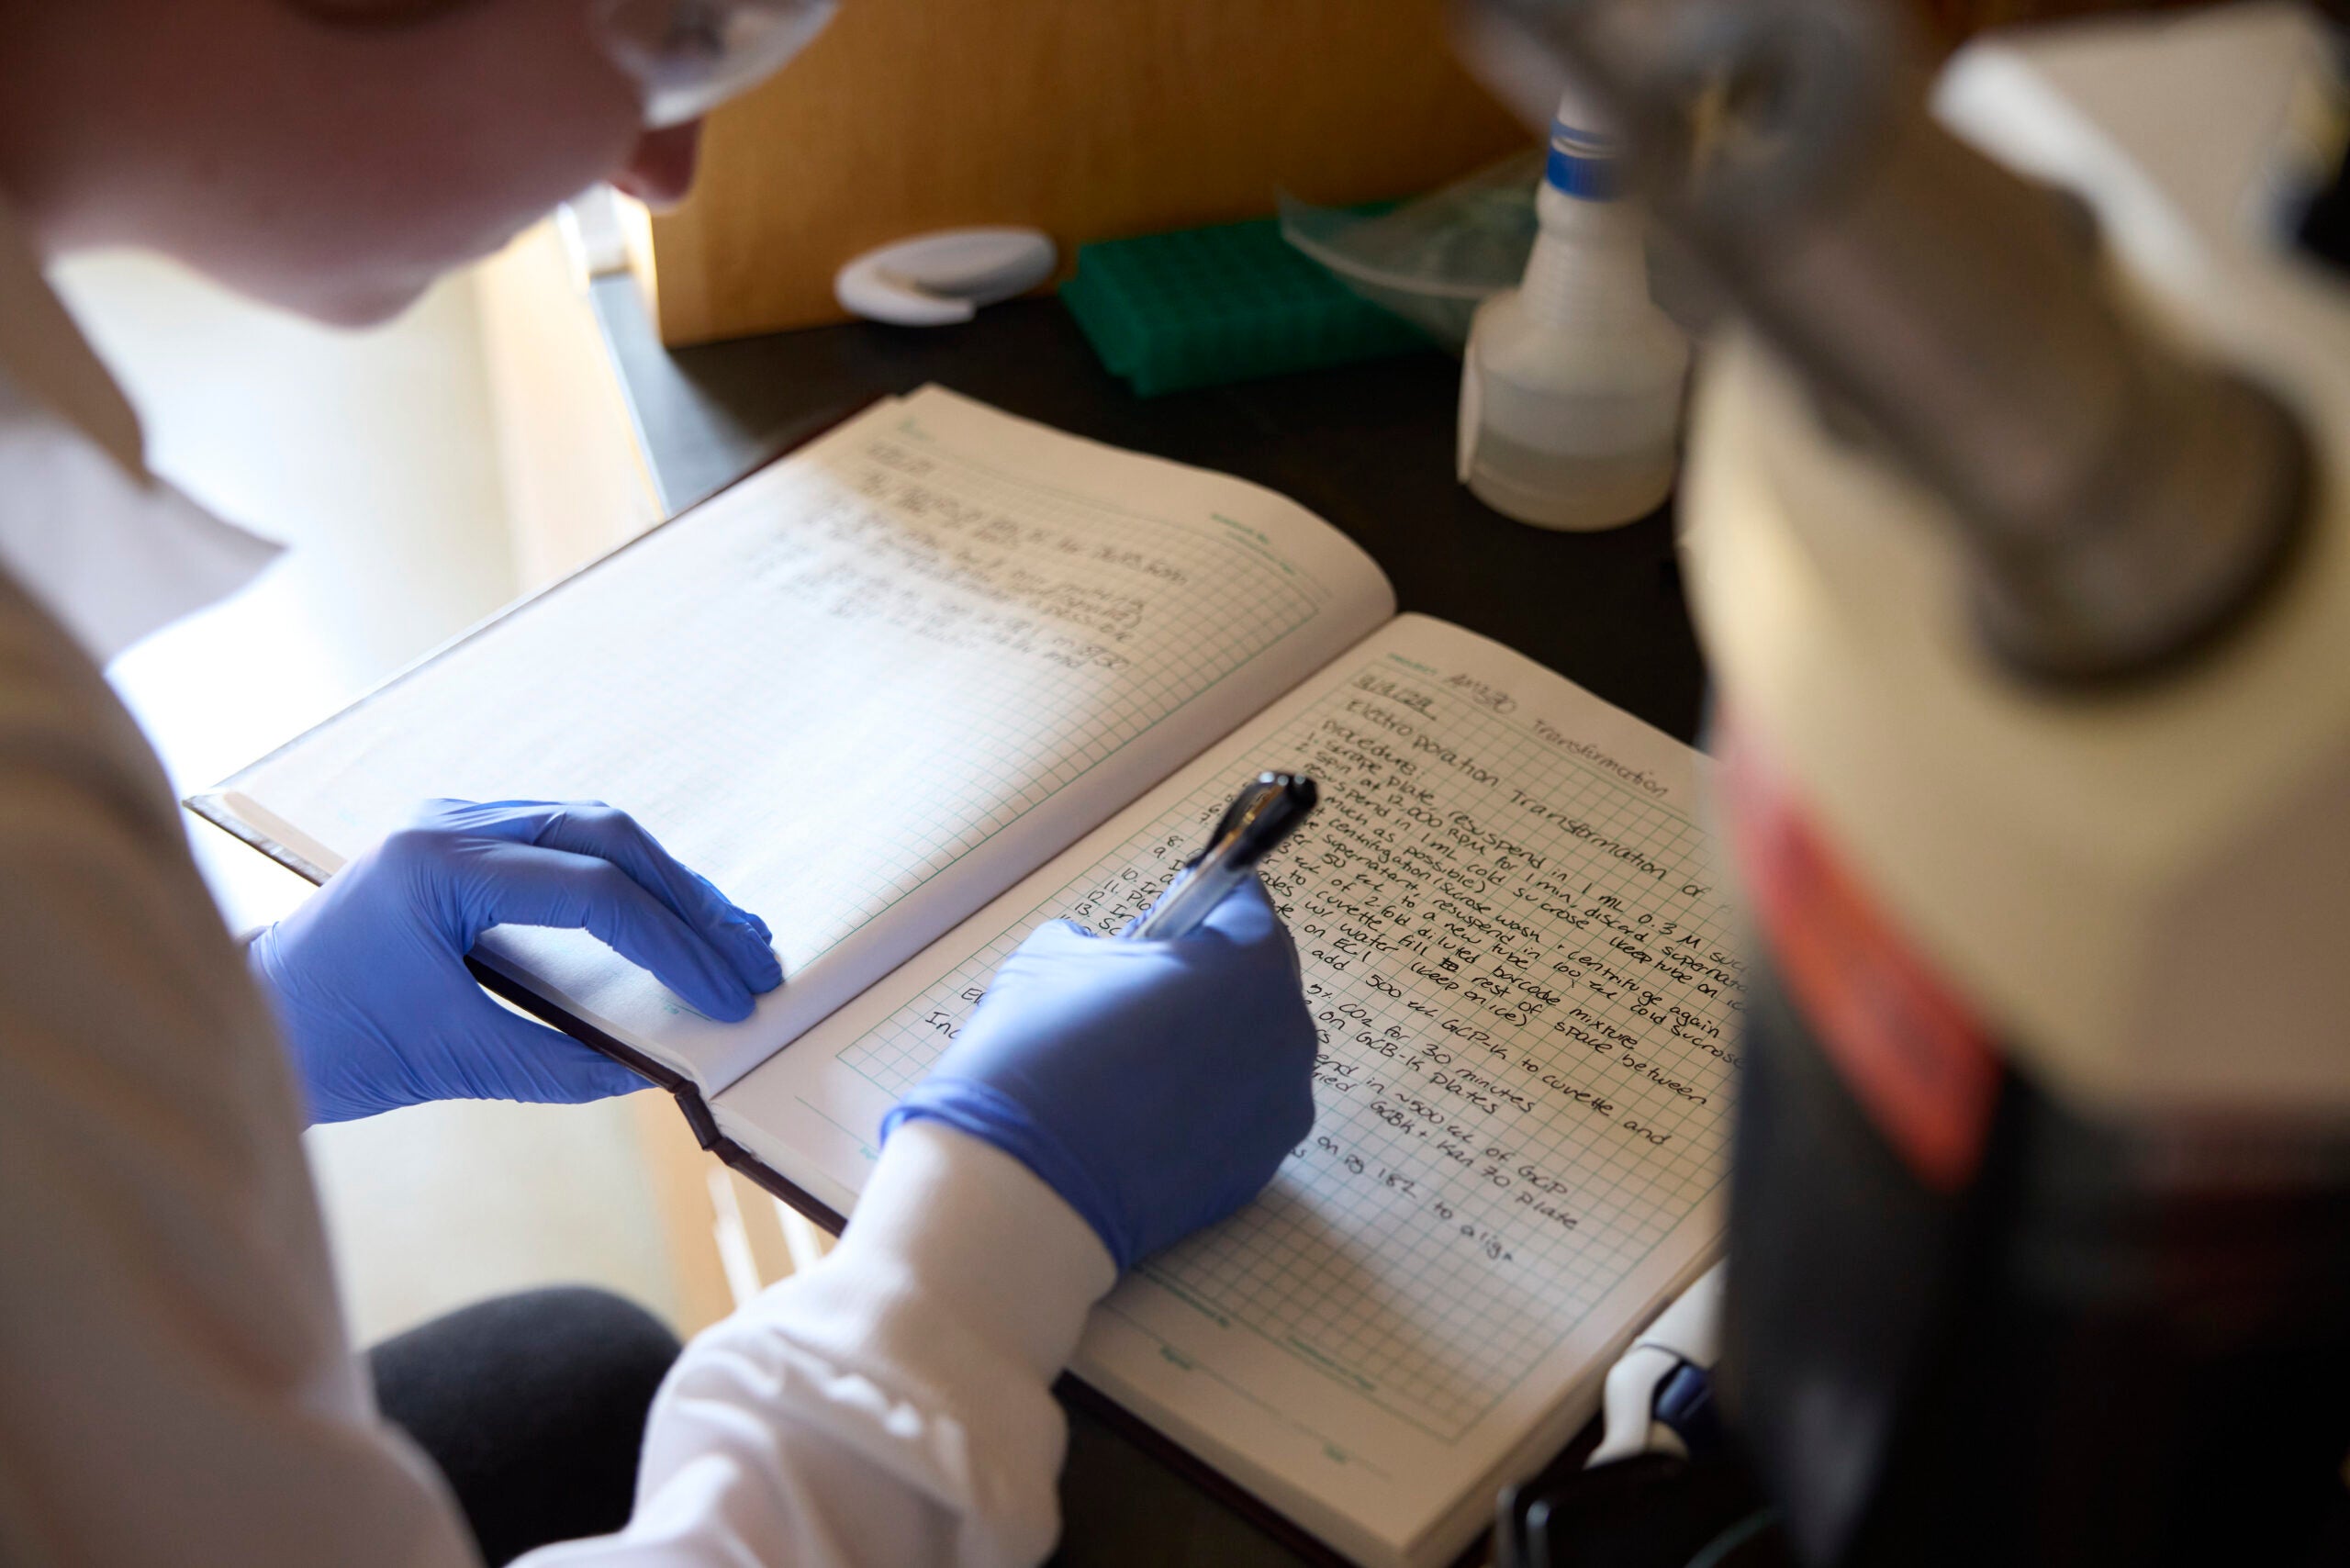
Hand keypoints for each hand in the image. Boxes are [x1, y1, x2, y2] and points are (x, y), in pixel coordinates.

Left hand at [251, 799, 781, 1123]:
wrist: (249, 1022)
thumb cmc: (333, 1046)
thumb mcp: (455, 1064)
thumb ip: (563, 1065)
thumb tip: (657, 1073)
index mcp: (437, 866)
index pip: (590, 891)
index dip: (673, 946)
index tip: (727, 998)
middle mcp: (448, 822)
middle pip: (608, 836)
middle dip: (691, 901)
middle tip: (753, 957)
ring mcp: (455, 819)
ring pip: (595, 828)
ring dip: (669, 883)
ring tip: (732, 935)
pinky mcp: (463, 838)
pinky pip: (567, 841)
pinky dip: (627, 879)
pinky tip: (670, 916)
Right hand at [881, 877, 1315, 1269]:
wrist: (1027, 1187)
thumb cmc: (1039, 1056)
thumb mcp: (1054, 956)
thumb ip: (1108, 941)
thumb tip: (1120, 955)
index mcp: (1249, 961)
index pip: (1243, 904)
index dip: (1197, 907)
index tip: (1168, 921)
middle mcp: (1287, 1030)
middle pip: (1257, 979)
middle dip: (1208, 978)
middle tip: (1140, 998)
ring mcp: (1281, 1106)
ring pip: (1254, 1050)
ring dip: (1211, 1045)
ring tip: (1136, 1067)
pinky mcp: (1264, 1167)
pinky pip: (1243, 1113)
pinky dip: (1207, 1107)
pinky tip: (1147, 1117)